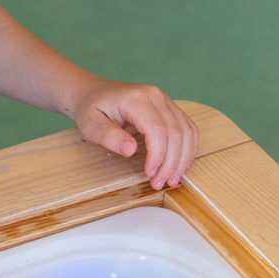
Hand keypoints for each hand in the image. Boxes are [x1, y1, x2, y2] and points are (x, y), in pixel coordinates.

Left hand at [67, 78, 198, 190]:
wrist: (93, 93)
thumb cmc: (91, 109)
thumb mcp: (91, 125)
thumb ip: (109, 137)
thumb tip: (131, 150)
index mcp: (136, 99)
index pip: (157, 129)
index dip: (157, 155)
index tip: (150, 174)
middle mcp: (156, 96)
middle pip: (176, 132)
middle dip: (170, 162)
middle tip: (160, 184)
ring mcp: (165, 100)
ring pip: (186, 130)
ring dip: (182, 158)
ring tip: (171, 180)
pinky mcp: (169, 107)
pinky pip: (187, 127)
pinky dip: (188, 148)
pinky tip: (180, 165)